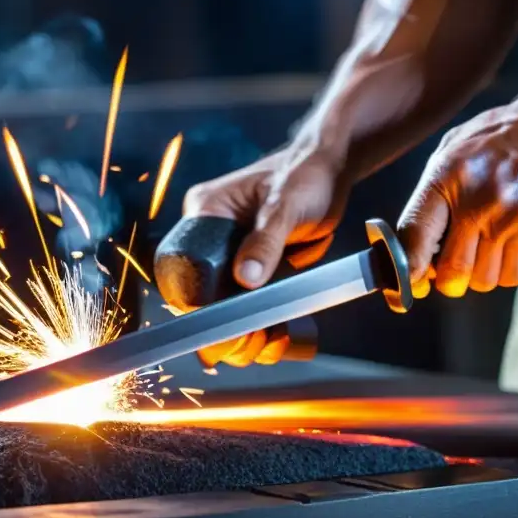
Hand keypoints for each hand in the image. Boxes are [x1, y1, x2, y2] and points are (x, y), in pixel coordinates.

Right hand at [181, 137, 350, 365]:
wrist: (332, 172)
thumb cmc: (306, 174)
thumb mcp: (285, 204)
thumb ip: (265, 241)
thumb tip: (246, 278)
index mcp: (206, 213)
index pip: (185, 266)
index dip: (196, 301)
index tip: (217, 327)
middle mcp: (213, 236)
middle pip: (203, 293)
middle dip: (223, 325)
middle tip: (244, 346)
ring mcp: (234, 255)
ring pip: (227, 306)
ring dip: (244, 333)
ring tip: (265, 345)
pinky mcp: (256, 268)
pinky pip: (251, 304)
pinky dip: (263, 325)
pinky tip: (276, 339)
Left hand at [397, 93, 517, 297]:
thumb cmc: (502, 137)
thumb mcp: (453, 149)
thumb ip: (432, 195)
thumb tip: (414, 248)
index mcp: (448, 179)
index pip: (415, 238)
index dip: (410, 270)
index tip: (413, 282)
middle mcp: (481, 204)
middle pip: (454, 275)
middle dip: (453, 279)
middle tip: (460, 264)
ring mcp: (517, 220)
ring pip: (492, 280)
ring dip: (491, 270)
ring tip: (497, 240)